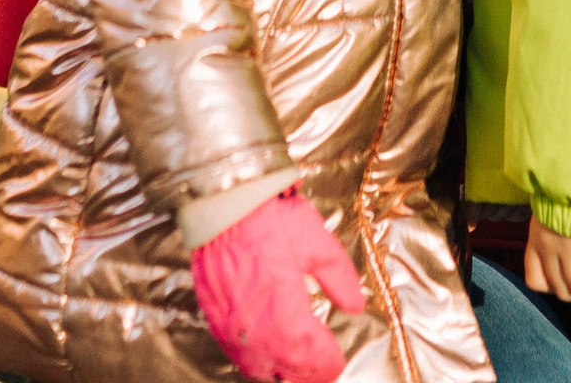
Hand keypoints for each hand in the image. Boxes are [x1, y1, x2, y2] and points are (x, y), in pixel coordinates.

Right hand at [190, 191, 368, 382]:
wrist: (222, 205)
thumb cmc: (268, 219)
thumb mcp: (318, 244)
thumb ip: (340, 279)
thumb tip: (355, 304)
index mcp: (285, 315)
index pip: (312, 357)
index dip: (329, 363)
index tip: (338, 360)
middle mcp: (256, 330)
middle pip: (286, 370)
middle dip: (307, 374)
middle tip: (321, 371)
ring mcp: (231, 327)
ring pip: (258, 368)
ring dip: (279, 372)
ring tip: (295, 369)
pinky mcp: (214, 317)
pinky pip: (235, 352)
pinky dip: (254, 360)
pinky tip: (263, 353)